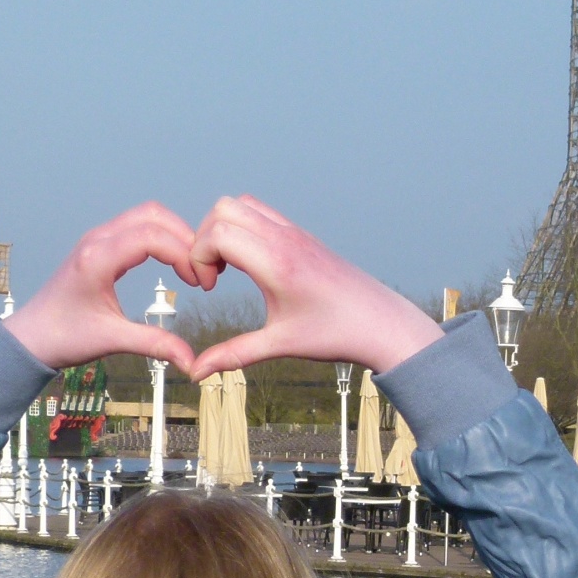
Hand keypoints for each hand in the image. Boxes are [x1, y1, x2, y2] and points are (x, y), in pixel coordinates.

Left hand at [2, 203, 212, 372]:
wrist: (29, 337)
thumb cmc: (63, 337)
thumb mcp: (111, 340)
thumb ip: (154, 344)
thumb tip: (191, 361)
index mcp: (98, 258)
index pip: (152, 236)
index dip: (183, 254)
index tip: (200, 283)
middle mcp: (97, 239)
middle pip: (153, 215)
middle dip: (185, 237)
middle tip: (202, 270)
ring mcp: (97, 238)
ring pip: (146, 216)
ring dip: (174, 234)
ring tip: (191, 266)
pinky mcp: (100, 244)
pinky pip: (137, 226)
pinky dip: (161, 237)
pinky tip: (172, 262)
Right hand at [183, 197, 440, 379]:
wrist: (381, 323)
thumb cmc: (336, 333)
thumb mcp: (281, 344)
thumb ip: (234, 355)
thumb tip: (196, 373)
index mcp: (277, 263)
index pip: (219, 232)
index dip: (199, 256)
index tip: (210, 288)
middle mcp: (285, 239)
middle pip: (224, 208)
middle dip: (205, 238)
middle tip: (213, 275)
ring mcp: (295, 232)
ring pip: (242, 204)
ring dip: (224, 230)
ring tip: (228, 268)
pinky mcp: (302, 235)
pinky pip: (262, 213)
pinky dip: (243, 229)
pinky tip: (250, 265)